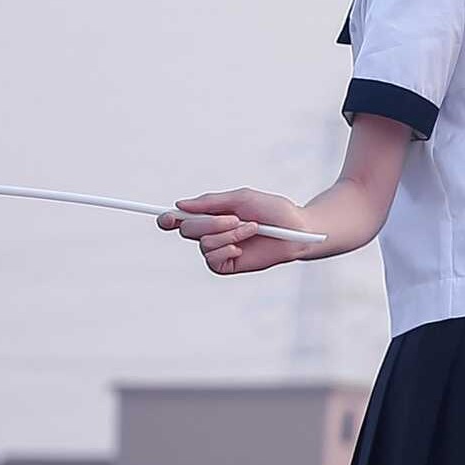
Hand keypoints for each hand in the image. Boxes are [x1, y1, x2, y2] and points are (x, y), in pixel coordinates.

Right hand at [162, 188, 306, 275]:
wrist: (297, 229)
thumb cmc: (273, 210)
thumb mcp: (241, 199)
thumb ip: (211, 202)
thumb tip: (180, 205)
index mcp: (212, 214)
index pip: (180, 218)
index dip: (168, 218)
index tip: (167, 217)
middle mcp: (211, 233)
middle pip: (187, 230)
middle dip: (210, 223)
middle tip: (235, 218)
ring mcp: (219, 250)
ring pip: (203, 243)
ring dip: (228, 234)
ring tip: (250, 229)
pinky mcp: (227, 265)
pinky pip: (212, 259)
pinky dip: (226, 249)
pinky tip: (241, 248)